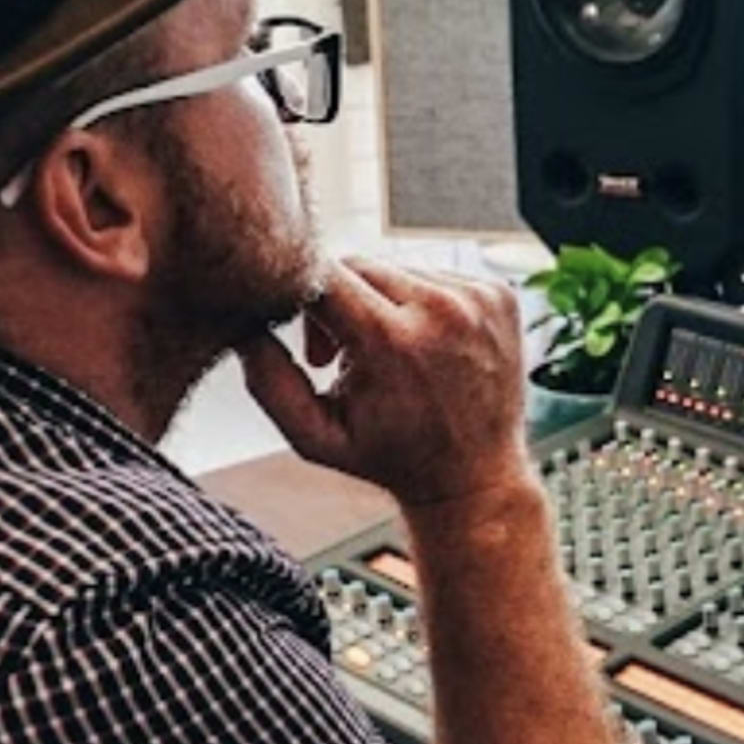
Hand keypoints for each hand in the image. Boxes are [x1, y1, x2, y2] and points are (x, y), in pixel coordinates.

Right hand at [240, 255, 532, 512]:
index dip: (298, 293)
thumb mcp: (314, 436)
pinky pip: (436, 275)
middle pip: (357, 266)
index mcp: (392, 341)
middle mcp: (441, 309)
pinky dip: (421, 304)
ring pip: (398, 269)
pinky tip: (424, 348)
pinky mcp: (500, 294)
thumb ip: (268, 381)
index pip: (321, 274)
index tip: (296, 321)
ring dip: (381, 303)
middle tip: (338, 355)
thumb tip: (242, 325)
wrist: (475, 478)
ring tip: (388, 358)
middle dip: (337, 303)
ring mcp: (477, 298)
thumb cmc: (390, 459)